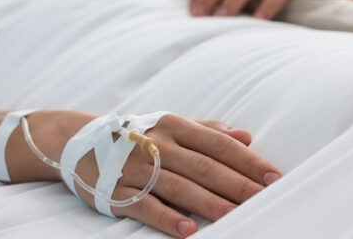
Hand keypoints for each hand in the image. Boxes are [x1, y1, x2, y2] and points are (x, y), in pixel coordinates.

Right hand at [68, 113, 281, 237]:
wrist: (78, 141)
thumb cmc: (137, 135)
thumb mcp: (170, 125)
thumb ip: (208, 131)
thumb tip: (246, 137)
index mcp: (174, 127)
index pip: (218, 145)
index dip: (248, 161)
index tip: (274, 178)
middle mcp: (157, 146)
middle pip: (205, 167)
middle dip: (238, 186)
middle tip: (266, 201)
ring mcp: (136, 169)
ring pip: (180, 188)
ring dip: (210, 204)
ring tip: (236, 217)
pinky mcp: (118, 192)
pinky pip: (146, 206)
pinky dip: (167, 218)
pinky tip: (188, 230)